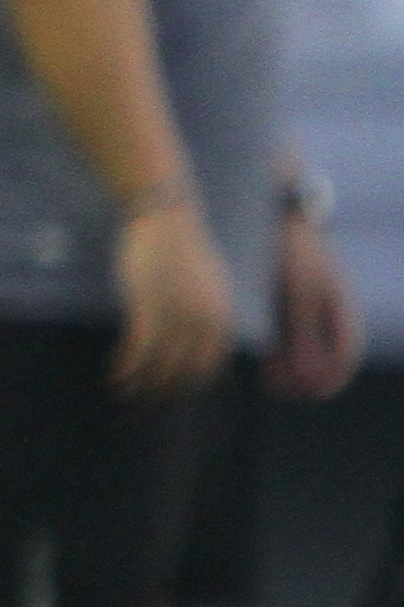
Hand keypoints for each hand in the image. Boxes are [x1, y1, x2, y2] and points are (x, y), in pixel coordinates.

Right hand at [112, 197, 237, 396]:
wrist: (167, 217)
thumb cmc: (181, 244)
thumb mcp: (206, 282)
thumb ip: (206, 309)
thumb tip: (195, 332)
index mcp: (221, 314)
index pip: (211, 363)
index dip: (191, 383)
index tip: (173, 391)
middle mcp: (203, 320)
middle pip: (186, 370)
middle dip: (166, 390)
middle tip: (146, 398)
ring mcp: (176, 315)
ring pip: (160, 365)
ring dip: (142, 383)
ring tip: (126, 390)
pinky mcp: (149, 309)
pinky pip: (139, 351)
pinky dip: (127, 367)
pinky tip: (116, 374)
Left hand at [272, 206, 361, 399]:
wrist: (265, 212)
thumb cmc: (288, 249)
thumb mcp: (299, 291)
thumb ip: (303, 333)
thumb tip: (308, 377)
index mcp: (337, 303)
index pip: (346, 350)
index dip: (332, 377)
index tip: (312, 394)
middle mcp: (322, 306)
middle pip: (323, 353)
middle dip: (306, 377)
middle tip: (284, 392)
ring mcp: (300, 303)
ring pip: (301, 347)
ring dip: (289, 369)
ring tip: (270, 384)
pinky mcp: (276, 300)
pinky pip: (283, 335)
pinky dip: (276, 353)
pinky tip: (260, 364)